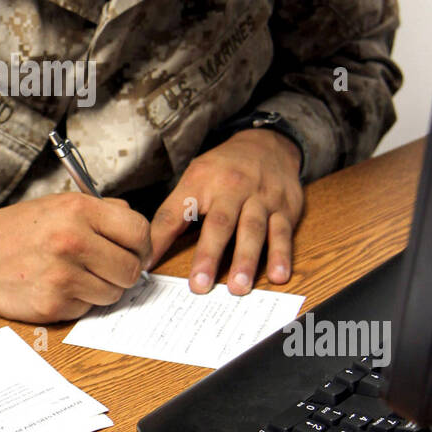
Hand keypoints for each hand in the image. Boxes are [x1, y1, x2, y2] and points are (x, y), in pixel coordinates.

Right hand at [0, 193, 151, 323]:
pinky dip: (79, 301)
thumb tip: (141, 236)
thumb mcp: (62, 204)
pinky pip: (88, 309)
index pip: (138, 231)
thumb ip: (104, 213)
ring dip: (102, 288)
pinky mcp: (53, 305)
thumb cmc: (22, 229)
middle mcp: (72, 241)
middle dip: (124, 271)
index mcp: (78, 210)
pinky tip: (59, 287)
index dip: (142, 245)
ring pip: (113, 294)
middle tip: (108, 267)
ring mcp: (62, 276)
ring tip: (77, 275)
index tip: (136, 252)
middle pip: (131, 269)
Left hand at [148, 129, 303, 293]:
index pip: (175, 213)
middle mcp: (232, 188)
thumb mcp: (194, 179)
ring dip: (245, 260)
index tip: (147, 264)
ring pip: (253, 229)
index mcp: (201, 182)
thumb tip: (149, 251)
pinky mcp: (284, 208)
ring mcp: (260, 198)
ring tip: (238, 287)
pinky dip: (282, 255)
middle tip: (200, 285)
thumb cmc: (223, 169)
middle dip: (209, 255)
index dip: (160, 239)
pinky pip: (283, 232)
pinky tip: (279, 275)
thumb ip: (175, 213)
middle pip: (219, 223)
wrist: (267, 144)